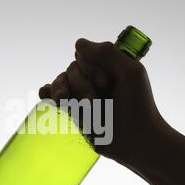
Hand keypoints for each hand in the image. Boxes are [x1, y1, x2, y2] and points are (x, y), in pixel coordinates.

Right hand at [39, 38, 165, 168]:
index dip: (91, 69)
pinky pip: (50, 98)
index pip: (83, 56)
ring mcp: (80, 96)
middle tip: (95, 103)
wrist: (134, 140)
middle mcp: (91, 79)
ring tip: (67, 104)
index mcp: (105, 67)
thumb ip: (108, 53)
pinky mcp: (72, 113)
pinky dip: (46, 95)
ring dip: (61, 92)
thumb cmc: (138, 106)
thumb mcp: (131, 72)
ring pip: (59, 83)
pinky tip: (46, 97)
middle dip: (81, 86)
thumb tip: (78, 44)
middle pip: (70, 71)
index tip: (107, 83)